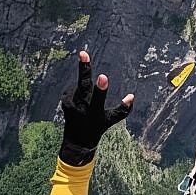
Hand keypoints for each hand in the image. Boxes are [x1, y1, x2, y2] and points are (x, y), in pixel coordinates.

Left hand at [60, 50, 133, 165]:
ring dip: (86, 89)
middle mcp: (80, 108)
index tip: (103, 77)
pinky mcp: (64, 99)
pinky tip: (80, 103)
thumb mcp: (110, 121)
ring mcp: (70, 103)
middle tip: (83, 54)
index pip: (99, 100)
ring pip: (81, 86)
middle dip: (84, 69)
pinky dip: (80, 92)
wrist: (76, 141)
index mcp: (94, 113)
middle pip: (83, 86)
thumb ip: (123, 110)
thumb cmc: (97, 127)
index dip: (102, 89)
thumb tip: (131, 96)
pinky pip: (75, 89)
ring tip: (86, 103)